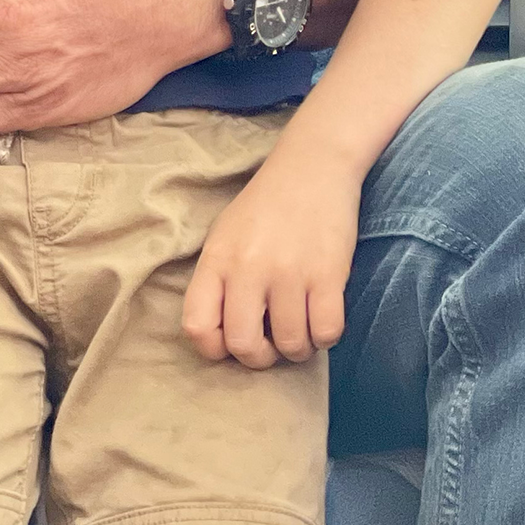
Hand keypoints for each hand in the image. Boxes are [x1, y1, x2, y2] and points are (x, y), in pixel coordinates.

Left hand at [182, 148, 356, 369]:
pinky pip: (326, 332)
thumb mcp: (226, 235)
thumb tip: (223, 337)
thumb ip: (218, 281)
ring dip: (298, 348)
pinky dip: (326, 337)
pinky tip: (322, 319)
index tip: (232, 342)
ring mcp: (289, 271)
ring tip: (302, 330)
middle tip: (273, 344)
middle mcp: (248, 267)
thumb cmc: (266, 206)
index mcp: (217, 259)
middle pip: (244, 345)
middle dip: (261, 358)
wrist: (313, 166)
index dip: (214, 348)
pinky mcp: (328, 273)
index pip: (197, 326)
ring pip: (290, 345)